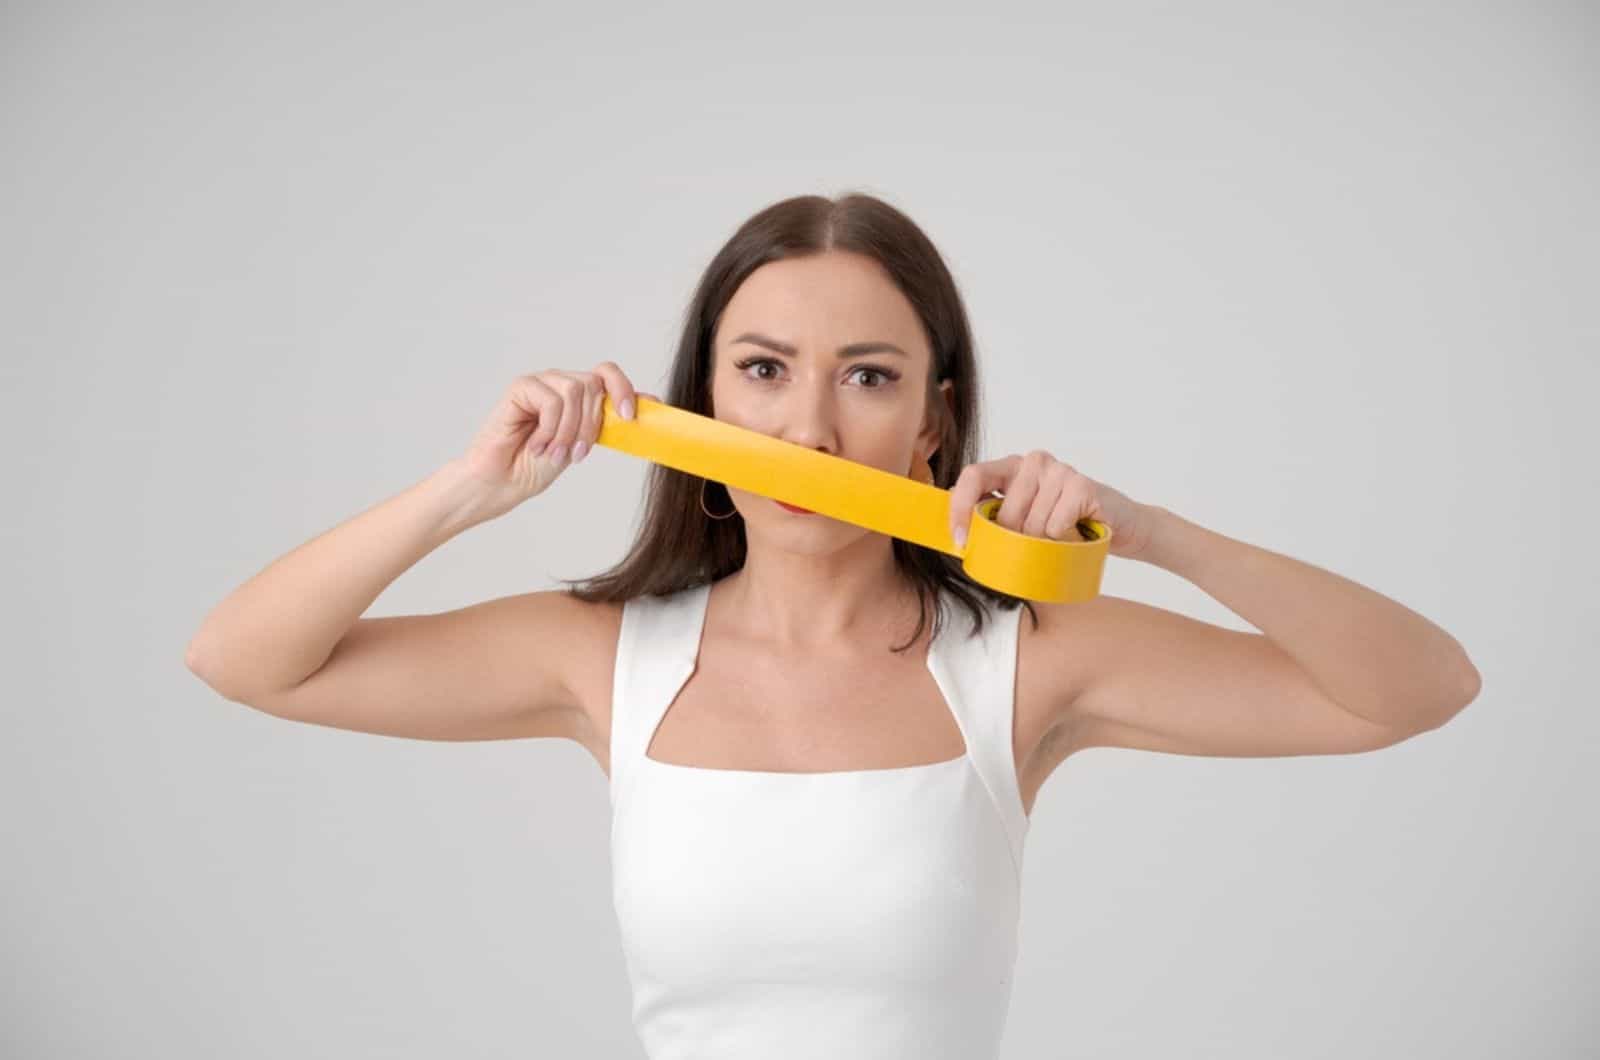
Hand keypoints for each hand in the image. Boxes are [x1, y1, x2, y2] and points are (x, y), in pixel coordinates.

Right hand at [455, 361, 658, 522]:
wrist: (502, 483)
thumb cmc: (537, 466)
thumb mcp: (583, 444)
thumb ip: (611, 422)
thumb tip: (652, 402)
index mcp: (579, 396)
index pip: (608, 373)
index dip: (623, 388)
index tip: (629, 415)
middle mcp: (561, 384)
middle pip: (594, 385)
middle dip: (591, 426)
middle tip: (576, 455)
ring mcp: (541, 383)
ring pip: (575, 390)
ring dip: (569, 430)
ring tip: (555, 453)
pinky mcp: (521, 387)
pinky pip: (551, 400)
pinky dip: (549, 429)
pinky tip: (536, 445)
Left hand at [946, 449, 1155, 560]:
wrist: (1122, 527)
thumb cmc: (1069, 526)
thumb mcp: (1025, 522)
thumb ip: (994, 519)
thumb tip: (958, 535)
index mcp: (1013, 468)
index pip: (973, 476)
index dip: (960, 509)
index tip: (960, 540)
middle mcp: (1033, 462)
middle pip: (1004, 514)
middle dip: (1014, 542)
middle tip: (1035, 546)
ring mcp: (1058, 471)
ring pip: (1030, 526)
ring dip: (1043, 545)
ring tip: (1061, 537)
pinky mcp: (1080, 485)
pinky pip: (1053, 528)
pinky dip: (1063, 541)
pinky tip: (1078, 531)